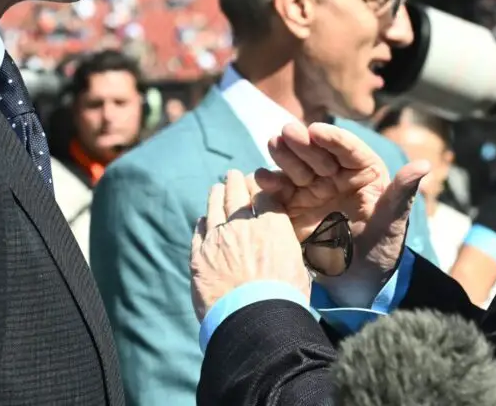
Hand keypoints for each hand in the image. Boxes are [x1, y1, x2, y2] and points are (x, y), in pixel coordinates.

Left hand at [190, 169, 310, 321]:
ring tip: (216, 189)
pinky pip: (199, 232)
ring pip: (214, 208)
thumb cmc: (284, 298)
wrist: (254, 319)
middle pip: (237, 194)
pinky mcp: (199, 256)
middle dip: (235, 182)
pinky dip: (202, 223)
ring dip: (216, 196)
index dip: (260, 189)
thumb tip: (281, 246)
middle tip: (232, 175)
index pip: (264, 197)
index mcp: (272, 226)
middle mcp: (243, 226)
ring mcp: (218, 239)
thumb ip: (285, 248)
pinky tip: (202, 220)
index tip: (256, 187)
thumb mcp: (297, 267)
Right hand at [255, 122, 429, 306]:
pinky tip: (262, 177)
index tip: (316, 130)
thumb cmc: (382, 250)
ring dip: (283, 154)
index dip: (332, 138)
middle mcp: (336, 176)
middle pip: (317, 153)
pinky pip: (279, 191)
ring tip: (273, 143)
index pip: (348, 150)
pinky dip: (270, 182)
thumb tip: (425, 164)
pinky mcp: (292, 207)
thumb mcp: (393, 223)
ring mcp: (312, 190)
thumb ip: (402, 193)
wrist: (357, 285)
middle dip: (302, 142)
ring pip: (296, 166)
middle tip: (287, 132)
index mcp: (363, 173)